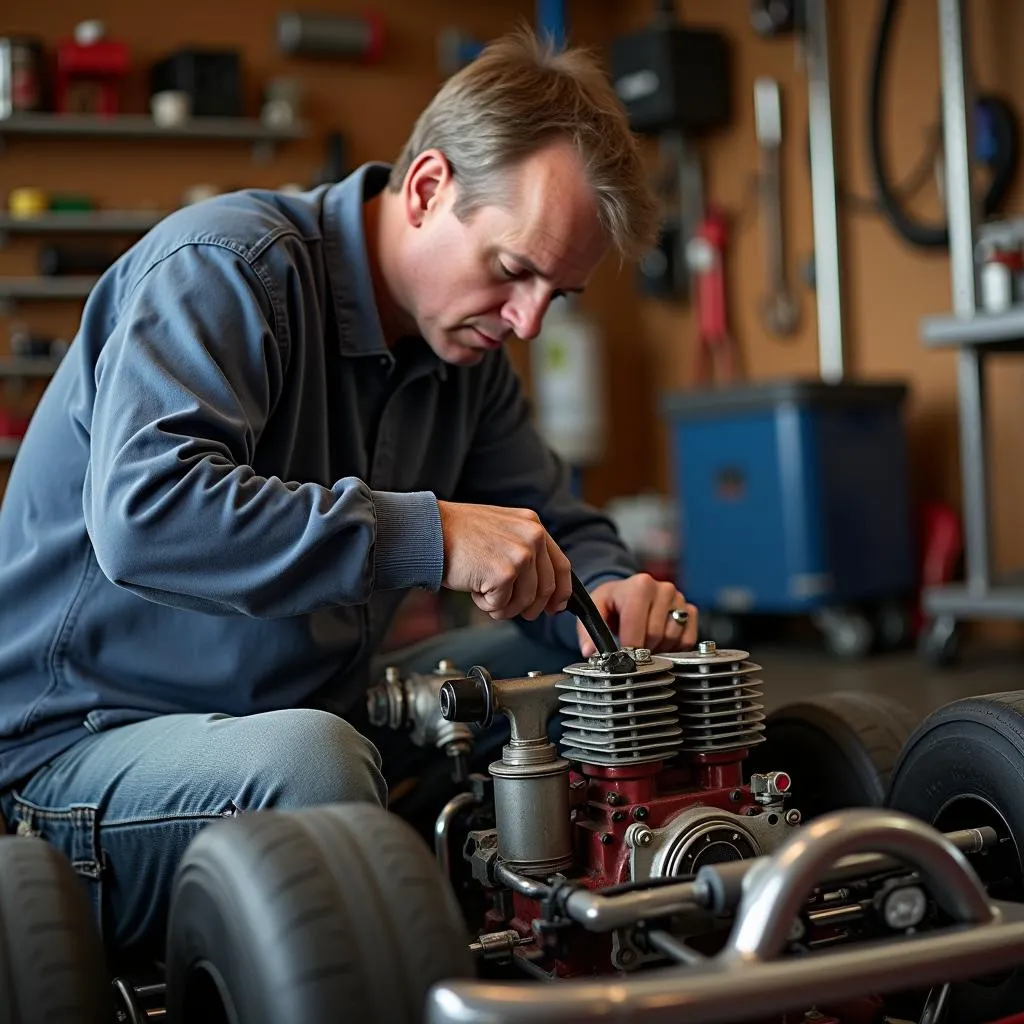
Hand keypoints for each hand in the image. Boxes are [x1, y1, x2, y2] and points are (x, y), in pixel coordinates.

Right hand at [437, 500, 572, 620]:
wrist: (430, 531)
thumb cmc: (457, 533)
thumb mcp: (501, 530)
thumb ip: (523, 550)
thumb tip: (539, 585)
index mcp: (532, 524)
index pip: (561, 565)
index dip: (560, 591)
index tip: (556, 606)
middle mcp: (532, 537)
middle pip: (546, 589)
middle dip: (529, 607)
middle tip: (509, 607)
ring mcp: (520, 555)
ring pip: (525, 601)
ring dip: (502, 605)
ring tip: (482, 589)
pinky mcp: (505, 573)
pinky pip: (503, 606)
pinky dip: (486, 604)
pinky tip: (473, 587)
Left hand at [576, 574, 698, 656]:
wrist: (629, 592)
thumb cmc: (613, 602)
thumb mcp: (595, 610)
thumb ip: (588, 631)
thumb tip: (590, 652)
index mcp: (640, 585)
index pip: (636, 624)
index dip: (628, 646)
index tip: (621, 657)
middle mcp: (663, 589)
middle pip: (655, 634)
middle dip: (642, 648)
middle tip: (631, 648)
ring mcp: (679, 599)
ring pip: (671, 639)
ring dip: (658, 648)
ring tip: (644, 641)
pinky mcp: (690, 610)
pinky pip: (687, 641)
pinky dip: (673, 647)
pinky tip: (660, 641)